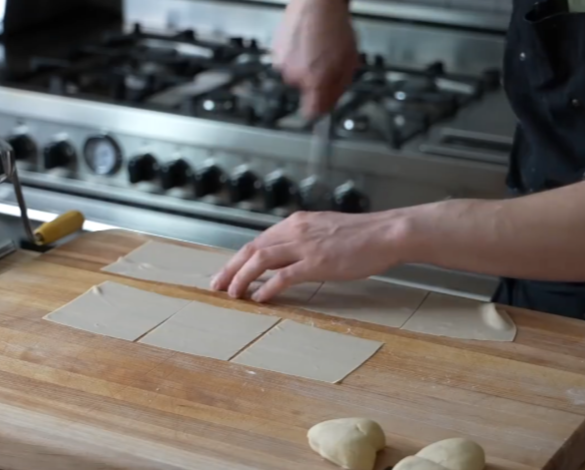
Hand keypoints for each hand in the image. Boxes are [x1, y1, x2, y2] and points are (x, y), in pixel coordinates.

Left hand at [210, 211, 411, 301]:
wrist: (386, 233)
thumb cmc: (360, 235)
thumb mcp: (323, 230)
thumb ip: (301, 240)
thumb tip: (283, 258)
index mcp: (296, 222)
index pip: (258, 240)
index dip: (239, 258)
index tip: (227, 272)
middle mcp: (295, 230)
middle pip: (252, 249)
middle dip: (231, 268)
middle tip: (217, 285)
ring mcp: (306, 246)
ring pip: (262, 260)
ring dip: (242, 277)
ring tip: (232, 293)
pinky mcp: (318, 262)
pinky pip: (284, 276)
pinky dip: (268, 287)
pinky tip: (260, 298)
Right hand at [273, 0, 358, 117]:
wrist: (317, 2)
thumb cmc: (334, 27)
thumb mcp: (349, 63)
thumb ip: (338, 90)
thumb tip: (328, 107)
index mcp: (315, 81)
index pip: (311, 114)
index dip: (318, 112)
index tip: (321, 110)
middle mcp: (295, 76)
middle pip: (305, 92)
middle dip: (316, 83)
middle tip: (328, 66)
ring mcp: (282, 64)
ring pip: (295, 77)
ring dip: (305, 69)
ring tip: (317, 50)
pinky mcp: (275, 53)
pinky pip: (287, 63)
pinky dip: (295, 57)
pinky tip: (306, 43)